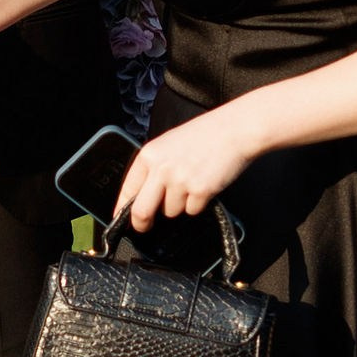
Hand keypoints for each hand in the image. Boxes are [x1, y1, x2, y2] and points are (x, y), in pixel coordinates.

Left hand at [112, 110, 255, 229]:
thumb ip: (154, 167)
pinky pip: (192, 210)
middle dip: (142, 223)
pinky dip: (199, 203)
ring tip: (192, 182)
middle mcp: (161, 169)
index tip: (122, 219)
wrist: (233, 129)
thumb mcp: (168, 145)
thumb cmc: (204, 135)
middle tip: (144, 227)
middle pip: (142, 211)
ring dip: (180, 205)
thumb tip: (143, 194)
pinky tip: (205, 184)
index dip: (123, 209)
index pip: (128, 190)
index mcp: (149, 156)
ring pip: (171, 211)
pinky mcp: (200, 191)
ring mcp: (180, 182)